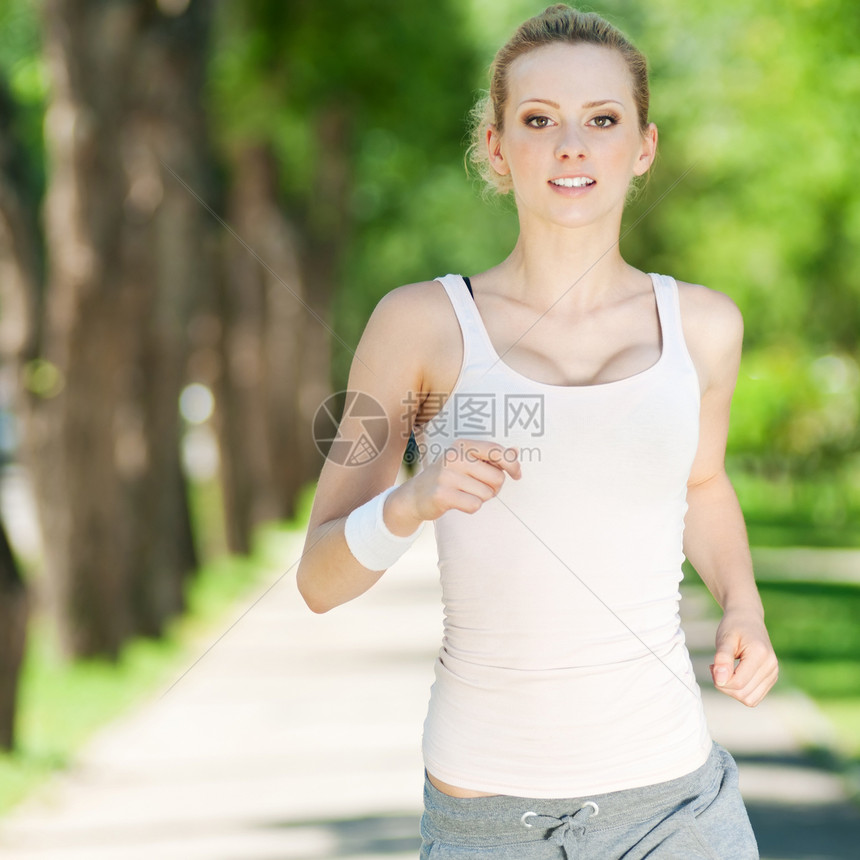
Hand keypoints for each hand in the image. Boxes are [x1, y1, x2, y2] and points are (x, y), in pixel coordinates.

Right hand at [387, 438, 520, 530]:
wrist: (415, 495)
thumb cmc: (448, 477)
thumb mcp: (466, 460)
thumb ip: (491, 456)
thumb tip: (516, 451)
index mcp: (463, 444)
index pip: (497, 451)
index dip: (512, 465)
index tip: (516, 474)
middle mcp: (454, 456)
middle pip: (497, 477)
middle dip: (493, 487)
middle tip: (477, 487)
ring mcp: (447, 475)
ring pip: (487, 494)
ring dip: (481, 498)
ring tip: (464, 493)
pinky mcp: (442, 495)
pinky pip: (475, 505)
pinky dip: (471, 507)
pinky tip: (458, 501)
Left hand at [710, 608, 778, 706]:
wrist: (747, 618)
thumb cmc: (734, 626)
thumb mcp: (724, 639)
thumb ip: (722, 659)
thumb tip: (719, 681)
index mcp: (761, 655)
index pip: (738, 683)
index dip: (720, 680)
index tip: (711, 665)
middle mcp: (771, 667)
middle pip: (743, 694)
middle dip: (724, 685)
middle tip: (715, 667)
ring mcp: (773, 674)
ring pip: (749, 699)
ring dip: (732, 690)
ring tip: (724, 671)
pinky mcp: (771, 679)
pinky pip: (754, 696)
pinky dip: (740, 690)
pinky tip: (733, 675)